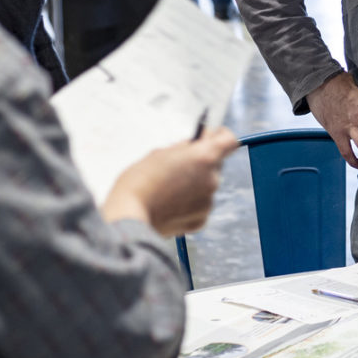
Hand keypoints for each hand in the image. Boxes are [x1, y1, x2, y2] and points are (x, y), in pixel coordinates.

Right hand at [102, 127, 238, 236]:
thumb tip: (194, 145)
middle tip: (178, 165)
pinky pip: (200, 205)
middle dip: (201, 162)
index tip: (208, 137)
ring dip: (194, 184)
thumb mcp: (159, 153)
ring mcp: (209, 202)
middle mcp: (212, 179)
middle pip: (215, 164)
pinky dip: (189, 203)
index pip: (229, 140)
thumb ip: (183, 148)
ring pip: (206, 186)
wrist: (129, 217)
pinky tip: (169, 204)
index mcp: (205, 157)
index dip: (219, 137)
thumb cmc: (139, 181)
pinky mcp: (201, 220)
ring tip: (168, 189)